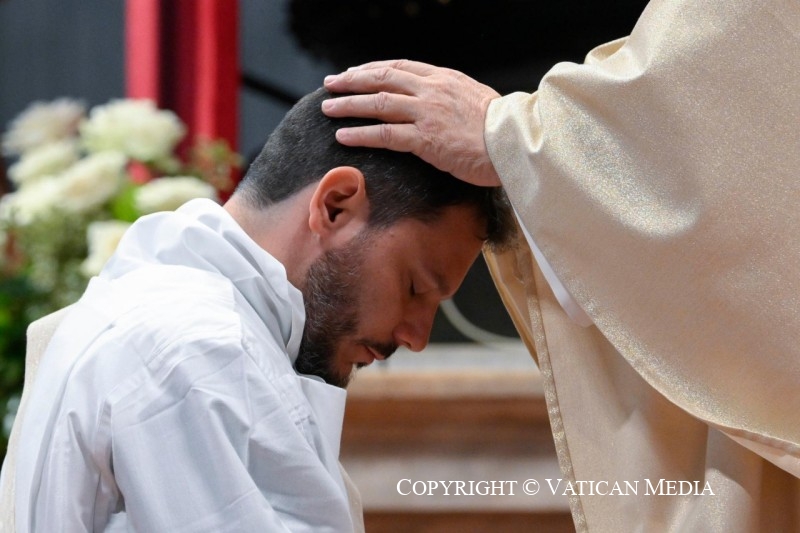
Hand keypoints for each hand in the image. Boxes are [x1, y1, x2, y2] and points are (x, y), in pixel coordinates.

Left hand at [322, 59, 501, 186]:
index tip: (355, 73)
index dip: (373, 69)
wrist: (515, 143)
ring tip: (327, 109)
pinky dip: (360, 134)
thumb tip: (442, 105)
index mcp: (444, 79)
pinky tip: (343, 136)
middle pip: (382, 79)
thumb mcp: (477, 101)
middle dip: (352, 81)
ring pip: (377, 103)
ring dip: (349, 105)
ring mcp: (427, 113)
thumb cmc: (502, 129)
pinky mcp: (425, 139)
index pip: (399, 67)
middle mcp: (432, 90)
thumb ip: (453, 98)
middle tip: (330, 85)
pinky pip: (384, 134)